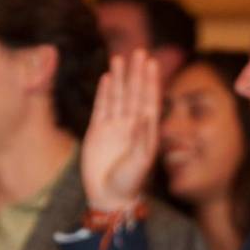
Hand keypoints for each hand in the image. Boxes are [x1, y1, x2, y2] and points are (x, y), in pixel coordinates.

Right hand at [81, 50, 160, 211]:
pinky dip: (104, 93)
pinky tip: (107, 78)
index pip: (149, 100)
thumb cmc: (129, 184)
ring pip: (118, 96)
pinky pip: (101, 107)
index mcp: (146, 131)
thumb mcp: (140, 163)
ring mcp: (114, 127)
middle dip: (136, 73)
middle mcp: (131, 125)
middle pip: (134, 93)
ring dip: (120, 78)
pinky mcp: (97, 132)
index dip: (151, 81)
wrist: (108, 197)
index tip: (152, 63)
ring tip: (120, 57)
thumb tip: (144, 115)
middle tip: (139, 51)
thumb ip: (142, 139)